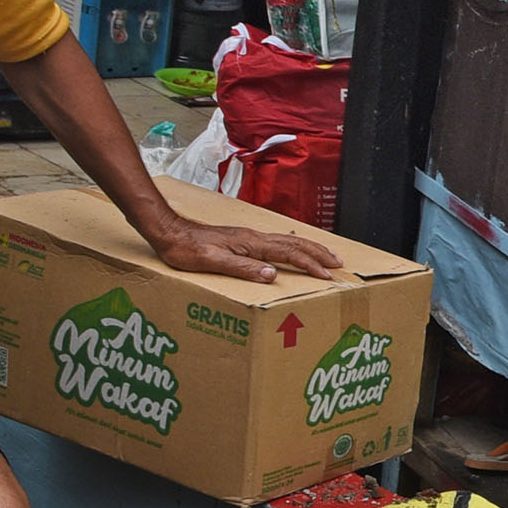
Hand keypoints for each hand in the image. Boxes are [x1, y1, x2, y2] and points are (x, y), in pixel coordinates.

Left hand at [144, 215, 343, 283]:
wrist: (169, 232)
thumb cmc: (186, 248)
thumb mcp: (213, 261)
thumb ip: (243, 268)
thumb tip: (272, 274)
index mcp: (250, 243)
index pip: (289, 253)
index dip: (310, 264)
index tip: (327, 275)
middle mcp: (253, 238)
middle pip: (294, 243)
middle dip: (318, 252)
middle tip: (338, 262)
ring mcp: (248, 238)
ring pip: (287, 240)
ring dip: (309, 248)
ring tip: (324, 255)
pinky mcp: (242, 240)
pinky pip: (276, 242)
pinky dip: (293, 247)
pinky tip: (293, 251)